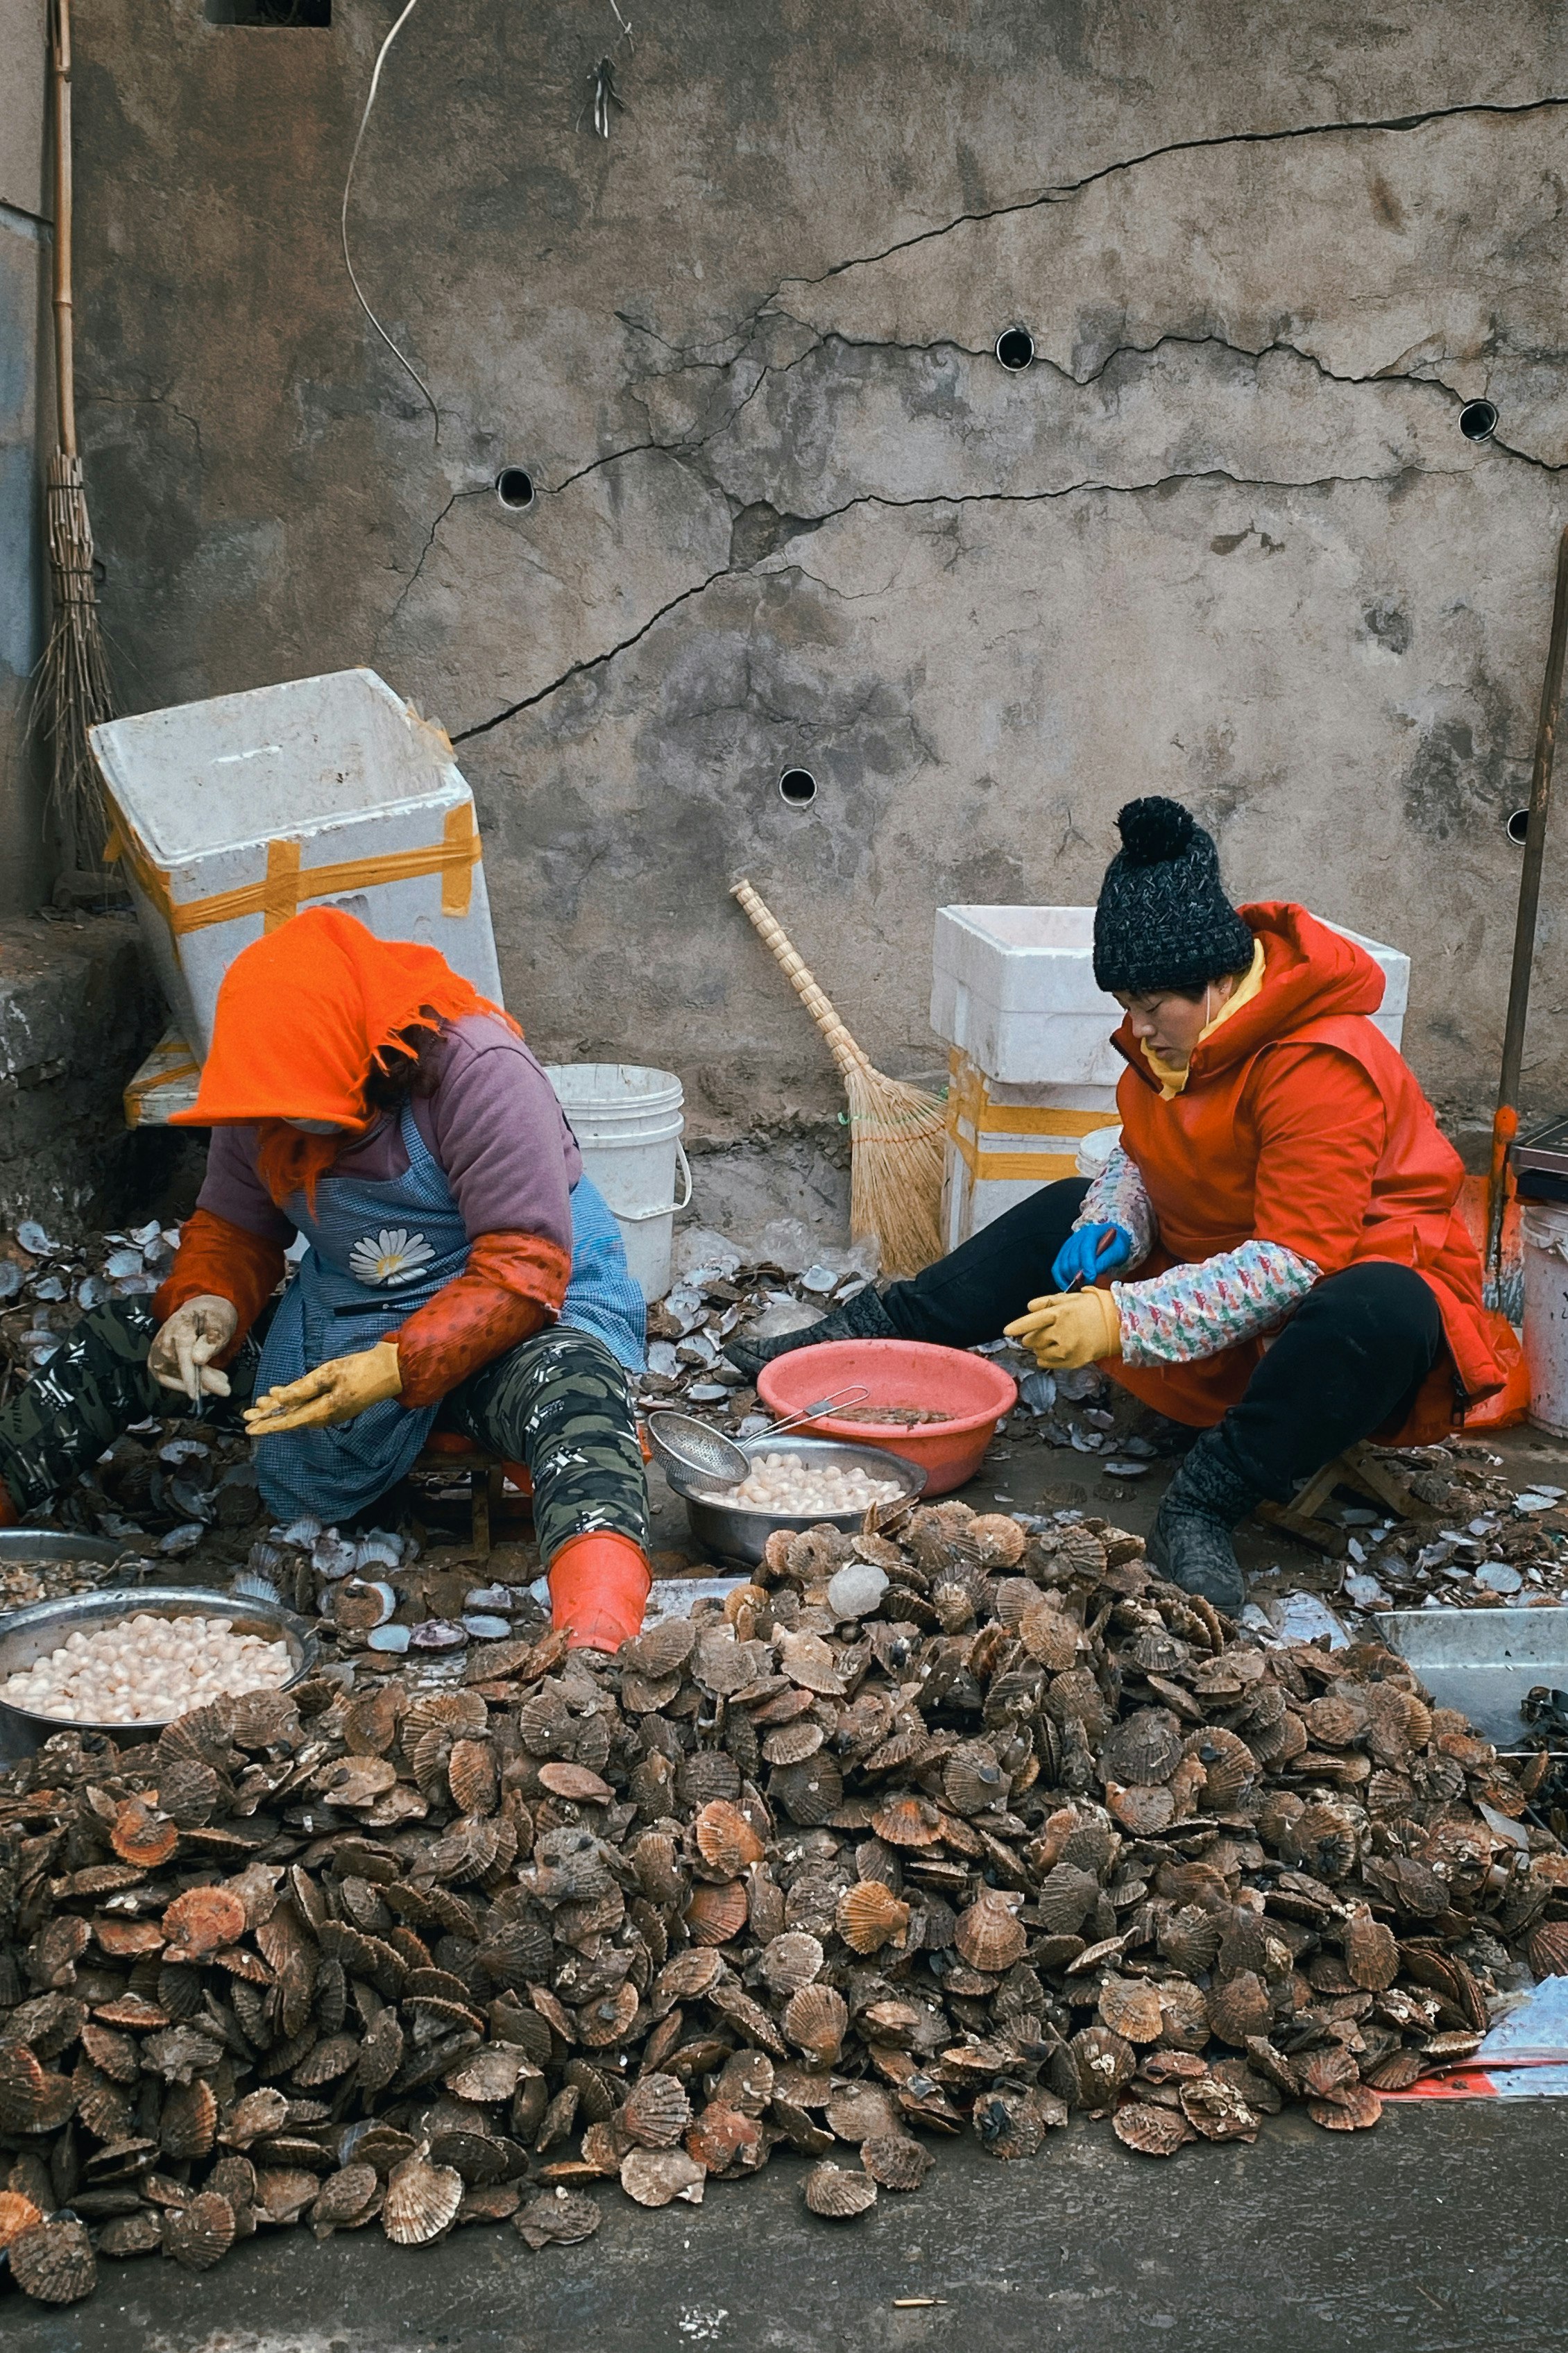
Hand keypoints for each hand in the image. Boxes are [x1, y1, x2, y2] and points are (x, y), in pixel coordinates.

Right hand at [148, 1294, 238, 1401]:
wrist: (200, 1311)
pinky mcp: (155, 1361)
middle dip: (203, 1381)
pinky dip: (181, 1385)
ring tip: (217, 1382)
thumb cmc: (211, 1317)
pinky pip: (165, 1379)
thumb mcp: (220, 1323)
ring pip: (173, 1377)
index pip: (182, 1355)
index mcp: (179, 1327)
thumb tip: (198, 1359)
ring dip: (196, 1384)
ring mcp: (157, 1351)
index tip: (195, 1393)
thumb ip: (211, 1341)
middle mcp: (163, 1339)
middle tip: (224, 1387)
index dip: (188, 1377)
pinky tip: (198, 1385)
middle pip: (179, 1369)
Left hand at [244, 1340, 402, 1435]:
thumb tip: (278, 1398)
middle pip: (291, 1418)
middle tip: (247, 1416)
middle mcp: (326, 1416)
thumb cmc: (360, 1369)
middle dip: (268, 1416)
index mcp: (324, 1410)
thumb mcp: (328, 1374)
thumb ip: (303, 1387)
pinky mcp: (336, 1405)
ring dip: (279, 1410)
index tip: (250, 1429)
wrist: (390, 1370)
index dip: (267, 1424)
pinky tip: (283, 1398)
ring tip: (259, 1406)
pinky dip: (293, 1404)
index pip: (289, 1420)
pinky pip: (309, 1408)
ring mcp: (332, 1412)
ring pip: (299, 1413)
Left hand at [1004, 1288, 1120, 1369]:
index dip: (1017, 1327)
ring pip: (1039, 1353)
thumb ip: (1047, 1302)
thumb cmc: (1094, 1307)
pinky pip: (1049, 1364)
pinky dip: (1046, 1359)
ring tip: (1051, 1341)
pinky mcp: (1073, 1361)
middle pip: (1033, 1339)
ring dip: (1039, 1348)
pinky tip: (1052, 1352)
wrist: (1119, 1324)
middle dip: (1032, 1337)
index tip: (1006, 1331)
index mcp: (1060, 1313)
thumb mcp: (1071, 1298)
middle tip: (1041, 1333)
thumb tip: (1028, 1307)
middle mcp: (1062, 1332)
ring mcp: (1068, 1349)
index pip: (1031, 1321)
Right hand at [1050, 1222, 1131, 1291]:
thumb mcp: (1118, 1251)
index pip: (1085, 1250)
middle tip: (1088, 1285)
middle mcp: (1077, 1237)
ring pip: (1063, 1265)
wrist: (1112, 1239)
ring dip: (1070, 1278)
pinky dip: (1061, 1279)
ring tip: (1081, 1286)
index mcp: (1091, 1233)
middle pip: (1072, 1259)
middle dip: (1079, 1275)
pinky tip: (1069, 1285)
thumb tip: (1093, 1273)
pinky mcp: (1064, 1253)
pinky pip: (1057, 1268)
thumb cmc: (1115, 1245)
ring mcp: (1068, 1245)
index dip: (1087, 1266)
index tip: (1091, 1278)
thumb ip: (1106, 1260)